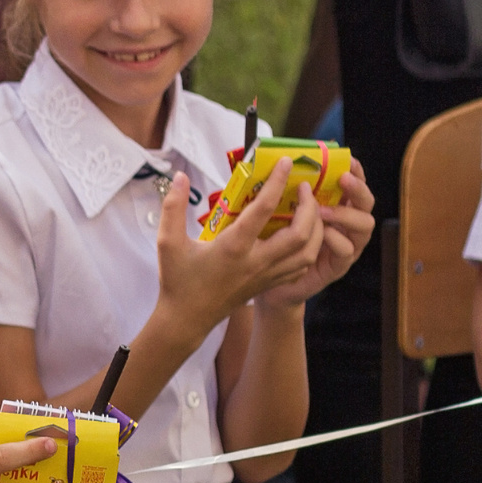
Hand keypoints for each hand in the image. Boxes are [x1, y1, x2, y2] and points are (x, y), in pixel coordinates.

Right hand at [159, 165, 320, 328]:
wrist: (187, 318)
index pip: (263, 210)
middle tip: (303, 188)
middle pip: (300, 233)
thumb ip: (171, 208)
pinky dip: (310, 247)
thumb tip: (178, 177)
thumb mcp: (166, 243)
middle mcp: (256, 262)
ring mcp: (266, 275)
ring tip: (309, 209)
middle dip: (310, 207)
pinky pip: (302, 265)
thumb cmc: (177, 281)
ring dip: (316, 227)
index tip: (284, 163)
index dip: (277, 182)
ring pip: (308, 251)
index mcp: (233, 248)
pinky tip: (303, 235)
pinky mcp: (270, 283)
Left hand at [256, 166, 372, 308]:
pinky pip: (347, 250)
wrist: (272, 286)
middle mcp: (348, 226)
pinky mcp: (339, 265)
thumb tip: (280, 168)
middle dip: (357, 189)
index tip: (348, 159)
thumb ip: (289, 197)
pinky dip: (336, 240)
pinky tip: (321, 234)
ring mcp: (348, 246)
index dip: (356, 172)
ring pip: (364, 225)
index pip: (353, 187)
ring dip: (345, 214)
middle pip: (366, 203)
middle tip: (342, 179)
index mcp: (338, 209)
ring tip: (321, 210)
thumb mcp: (281, 217)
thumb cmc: (277, 246)